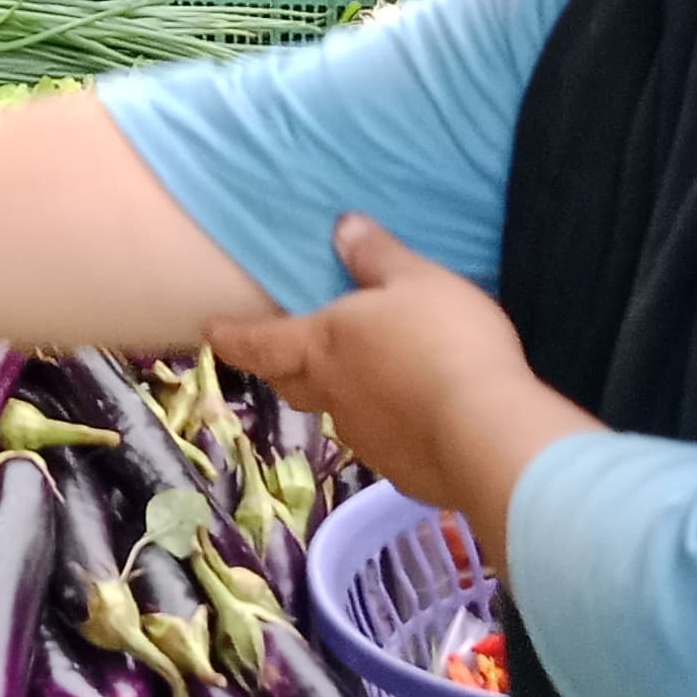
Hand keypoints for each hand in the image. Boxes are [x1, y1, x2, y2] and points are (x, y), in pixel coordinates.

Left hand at [207, 216, 599, 530]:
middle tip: (283, 354)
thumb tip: (342, 227)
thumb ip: (377, 255)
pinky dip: (390, 424)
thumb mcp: (417, 280)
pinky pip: (384, 440)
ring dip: (342, 394)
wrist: (488, 435)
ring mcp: (366, 439)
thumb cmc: (446, 342)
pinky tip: (417, 415)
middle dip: (281, 367)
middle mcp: (333, 397)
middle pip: (291, 382)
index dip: (232, 336)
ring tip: (367, 377)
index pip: (259, 343)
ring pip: (338, 412)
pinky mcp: (401, 469)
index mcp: (322, 347)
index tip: (208, 331)